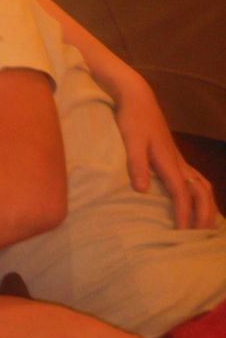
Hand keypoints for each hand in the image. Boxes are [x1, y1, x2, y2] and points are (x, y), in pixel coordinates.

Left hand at [115, 80, 216, 227]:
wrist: (137, 98)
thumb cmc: (131, 119)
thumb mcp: (131, 140)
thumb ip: (136, 164)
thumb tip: (142, 190)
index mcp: (169, 162)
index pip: (181, 195)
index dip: (183, 215)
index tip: (182, 234)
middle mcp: (178, 162)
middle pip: (200, 194)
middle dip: (203, 216)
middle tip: (199, 238)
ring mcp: (179, 159)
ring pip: (202, 187)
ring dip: (207, 207)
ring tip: (206, 227)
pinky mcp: (174, 156)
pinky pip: (196, 180)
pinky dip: (201, 195)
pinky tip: (196, 202)